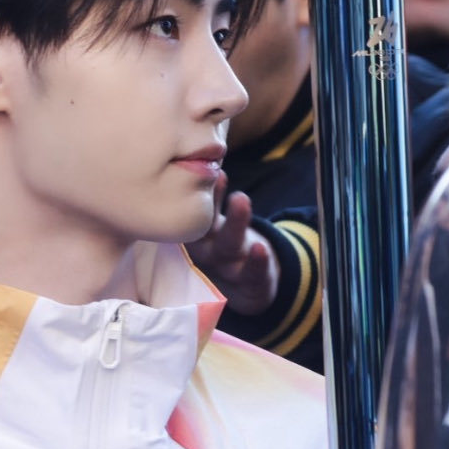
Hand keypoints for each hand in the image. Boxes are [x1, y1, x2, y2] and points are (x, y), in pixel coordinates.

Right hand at [186, 179, 278, 314]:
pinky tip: (260, 247)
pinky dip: (257, 260)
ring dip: (235, 221)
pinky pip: (254, 271)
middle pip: (204, 226)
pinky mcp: (251, 280)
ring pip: (229, 244)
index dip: (189, 192)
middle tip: (216, 175)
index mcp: (193, 237)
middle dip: (210, 200)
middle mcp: (206, 251)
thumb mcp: (211, 229)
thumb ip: (206, 199)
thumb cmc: (224, 249)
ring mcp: (228, 267)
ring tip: (240, 198)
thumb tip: (193, 158)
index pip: (189, 213)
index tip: (189, 167)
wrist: (245, 290)